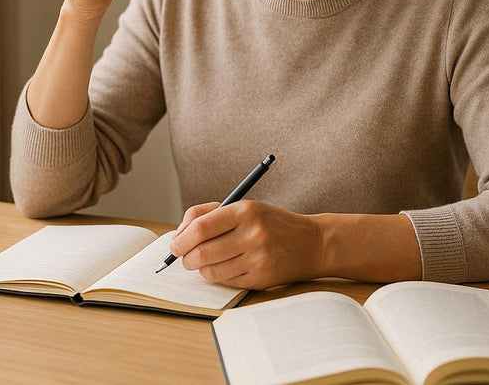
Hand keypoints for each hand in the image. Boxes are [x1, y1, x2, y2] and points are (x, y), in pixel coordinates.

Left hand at [168, 200, 323, 289]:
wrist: (313, 243)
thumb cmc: (272, 223)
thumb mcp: (244, 207)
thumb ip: (208, 214)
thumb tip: (178, 234)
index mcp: (245, 211)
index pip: (201, 227)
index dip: (181, 239)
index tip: (175, 245)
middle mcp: (252, 234)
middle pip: (201, 252)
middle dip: (185, 258)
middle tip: (184, 257)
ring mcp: (258, 259)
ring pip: (210, 271)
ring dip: (201, 269)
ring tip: (206, 261)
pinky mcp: (261, 279)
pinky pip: (226, 282)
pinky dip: (219, 276)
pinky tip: (227, 267)